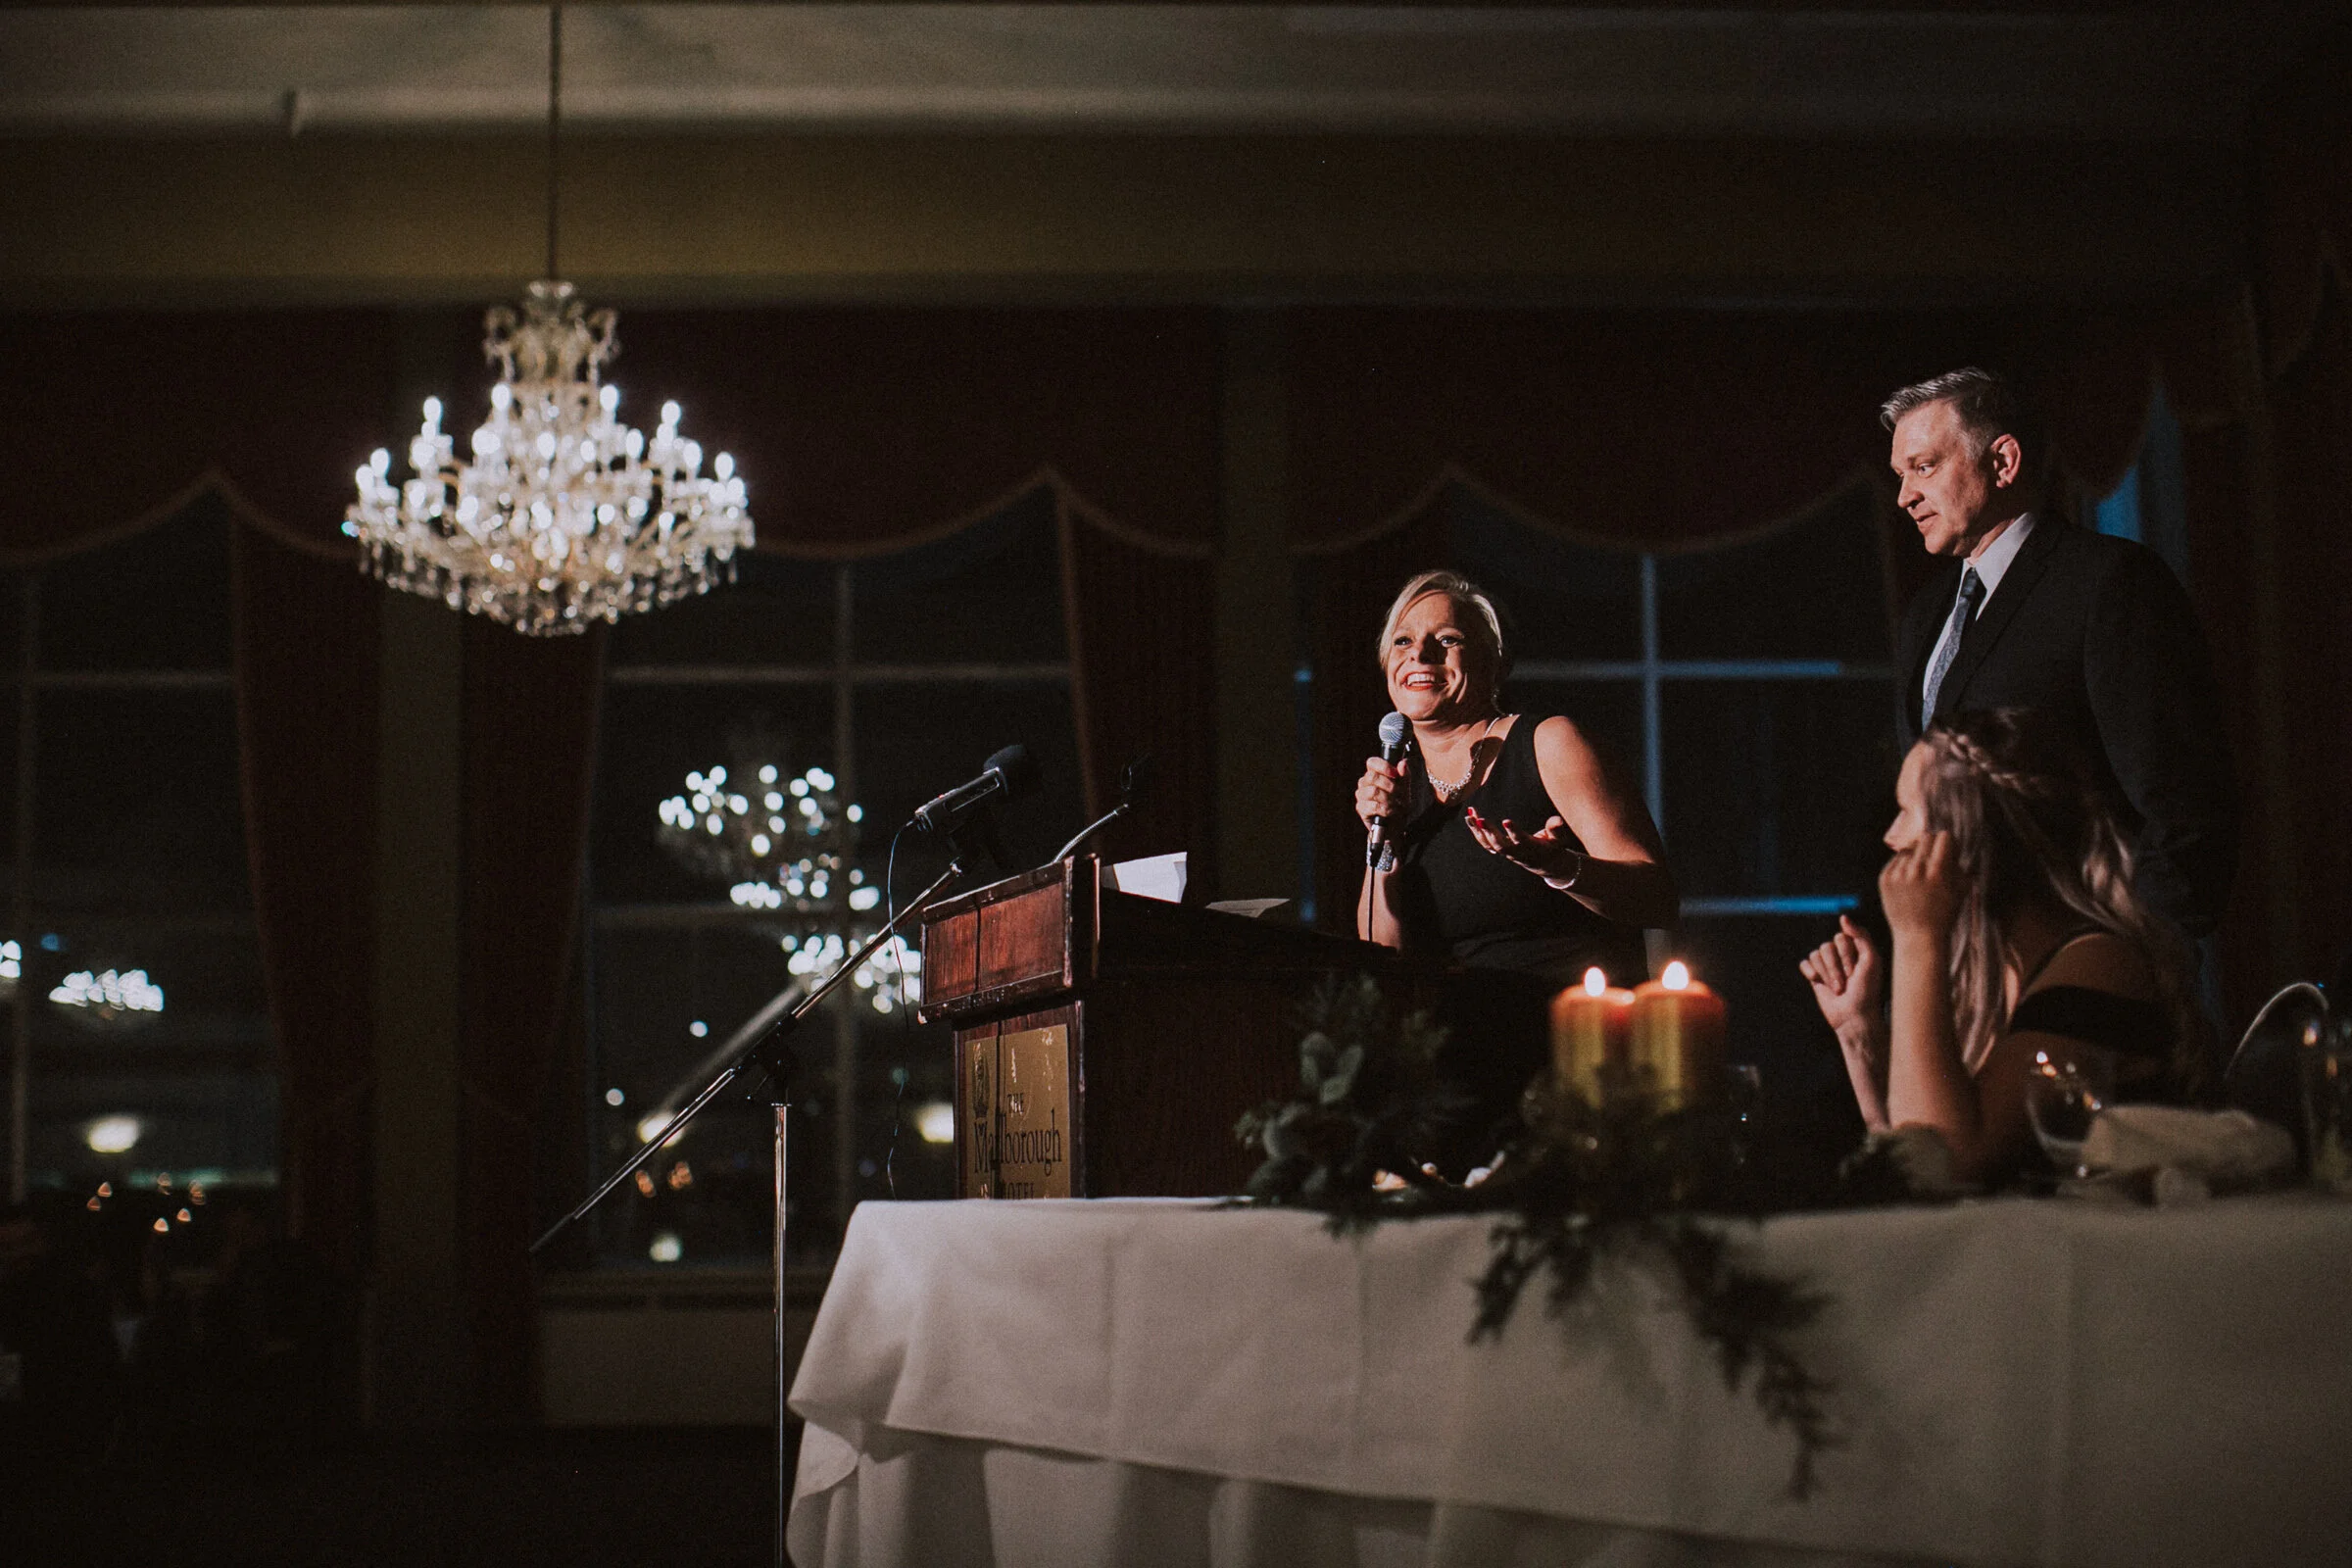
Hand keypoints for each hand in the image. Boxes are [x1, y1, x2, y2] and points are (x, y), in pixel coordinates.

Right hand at [1354, 755, 1405, 832]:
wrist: (1396, 824)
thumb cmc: (1399, 803)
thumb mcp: (1405, 788)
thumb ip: (1404, 775)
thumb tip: (1403, 763)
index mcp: (1374, 773)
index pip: (1372, 762)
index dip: (1383, 767)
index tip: (1395, 774)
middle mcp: (1365, 782)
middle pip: (1372, 777)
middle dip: (1389, 786)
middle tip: (1398, 794)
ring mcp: (1361, 795)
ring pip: (1373, 791)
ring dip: (1388, 799)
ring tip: (1395, 804)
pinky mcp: (1360, 808)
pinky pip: (1372, 805)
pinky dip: (1385, 809)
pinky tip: (1389, 812)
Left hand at [1463, 807, 1582, 883]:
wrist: (1545, 863)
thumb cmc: (1553, 847)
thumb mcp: (1559, 840)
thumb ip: (1557, 830)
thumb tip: (1557, 820)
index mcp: (1530, 847)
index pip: (1520, 840)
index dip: (1513, 831)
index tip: (1506, 821)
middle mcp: (1515, 851)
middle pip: (1499, 844)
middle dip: (1489, 832)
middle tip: (1479, 819)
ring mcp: (1505, 851)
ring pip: (1488, 843)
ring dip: (1477, 830)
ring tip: (1470, 815)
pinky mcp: (1499, 849)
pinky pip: (1484, 842)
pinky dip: (1476, 831)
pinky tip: (1470, 816)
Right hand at [1800, 915, 1883, 1038]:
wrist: (1853, 1016)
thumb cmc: (1867, 990)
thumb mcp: (1872, 960)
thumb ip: (1861, 935)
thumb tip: (1843, 917)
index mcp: (1856, 948)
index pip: (1841, 937)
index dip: (1846, 956)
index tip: (1856, 972)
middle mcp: (1841, 953)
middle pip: (1827, 946)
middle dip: (1836, 967)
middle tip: (1847, 982)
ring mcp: (1827, 964)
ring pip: (1816, 955)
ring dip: (1827, 974)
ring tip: (1838, 988)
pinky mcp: (1815, 974)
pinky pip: (1805, 963)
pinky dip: (1811, 973)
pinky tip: (1819, 982)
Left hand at [1879, 831, 1961, 938]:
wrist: (1918, 936)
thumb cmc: (1944, 913)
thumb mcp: (1961, 889)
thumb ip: (1958, 863)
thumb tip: (1951, 843)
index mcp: (1938, 871)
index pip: (1943, 836)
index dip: (1948, 842)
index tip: (1949, 850)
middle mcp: (1916, 869)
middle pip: (1925, 838)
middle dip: (1933, 845)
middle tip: (1935, 859)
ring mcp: (1898, 873)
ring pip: (1910, 849)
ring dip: (1917, 856)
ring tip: (1921, 875)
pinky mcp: (1884, 878)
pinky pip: (1896, 860)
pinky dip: (1904, 865)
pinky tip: (1909, 881)